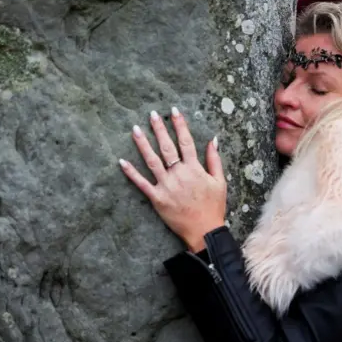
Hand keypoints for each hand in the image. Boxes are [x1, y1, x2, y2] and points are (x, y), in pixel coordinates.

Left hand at [119, 107, 226, 252]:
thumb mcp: (220, 182)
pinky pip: (142, 183)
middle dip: (159, 129)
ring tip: (135, 129)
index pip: (186, 141)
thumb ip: (214, 160)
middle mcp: (179, 174)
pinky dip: (131, 172)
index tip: (174, 111)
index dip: (180, 125)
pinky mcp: (157, 198)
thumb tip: (213, 140)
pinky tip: (122, 161)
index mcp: (194, 168)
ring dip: (143, 144)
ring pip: (152, 161)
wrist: (204, 230)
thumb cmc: (213, 206)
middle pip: (167, 147)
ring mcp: (166, 185)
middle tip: (152, 114)